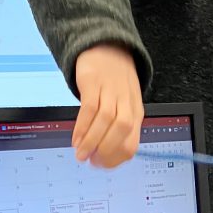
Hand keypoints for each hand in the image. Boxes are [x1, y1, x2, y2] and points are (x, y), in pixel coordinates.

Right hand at [73, 44, 143, 166]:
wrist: (107, 47)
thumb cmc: (115, 82)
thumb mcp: (125, 104)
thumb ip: (118, 127)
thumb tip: (103, 154)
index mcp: (136, 112)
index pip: (132, 142)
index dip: (116, 158)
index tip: (101, 165)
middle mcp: (126, 101)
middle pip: (122, 130)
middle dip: (106, 150)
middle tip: (90, 162)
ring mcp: (111, 90)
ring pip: (106, 120)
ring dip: (92, 141)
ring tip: (80, 154)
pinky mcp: (94, 82)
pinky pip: (90, 107)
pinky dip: (82, 125)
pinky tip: (76, 138)